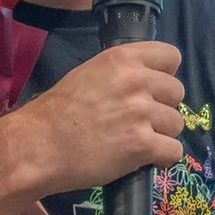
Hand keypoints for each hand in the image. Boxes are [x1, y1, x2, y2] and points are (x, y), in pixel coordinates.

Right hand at [3, 39, 183, 196]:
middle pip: (177, 92)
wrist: (37, 147)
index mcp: (122, 58)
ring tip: (134, 142)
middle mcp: (136, 80)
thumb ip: (120, 74)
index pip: (172, 56)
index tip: (151, 91)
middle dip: (162, 108)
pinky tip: (141, 159)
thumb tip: (148, 83)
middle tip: (138, 122)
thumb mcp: (88, 75)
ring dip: (161, 135)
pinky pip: (173, 151)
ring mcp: (141, 112)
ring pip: (177, 123)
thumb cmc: (57, 113)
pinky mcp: (142, 144)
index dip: (164, 76)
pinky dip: (160, 158)